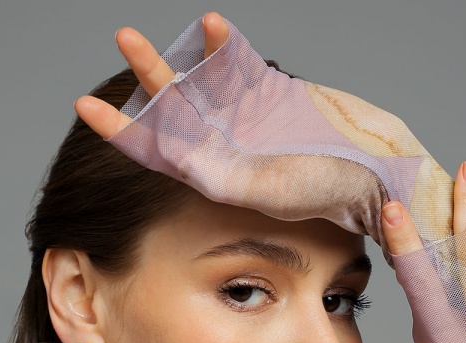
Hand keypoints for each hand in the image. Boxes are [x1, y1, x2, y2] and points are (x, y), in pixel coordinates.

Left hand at [75, 14, 454, 259]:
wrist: (380, 176)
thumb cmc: (330, 193)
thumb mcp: (269, 191)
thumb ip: (224, 177)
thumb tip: (181, 161)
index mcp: (218, 175)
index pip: (158, 152)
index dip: (122, 131)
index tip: (85, 107)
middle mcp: (228, 147)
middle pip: (174, 109)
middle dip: (146, 77)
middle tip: (123, 38)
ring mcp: (250, 119)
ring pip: (202, 81)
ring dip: (175, 57)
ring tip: (139, 32)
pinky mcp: (275, 95)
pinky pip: (242, 65)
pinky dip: (226, 46)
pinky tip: (212, 27)